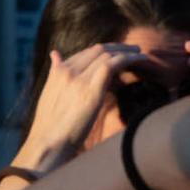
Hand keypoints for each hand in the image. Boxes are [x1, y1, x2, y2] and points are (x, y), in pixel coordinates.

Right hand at [16, 44, 150, 171]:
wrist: (48, 143)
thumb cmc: (49, 126)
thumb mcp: (48, 95)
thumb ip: (55, 74)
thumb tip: (55, 54)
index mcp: (58, 71)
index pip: (85, 53)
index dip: (102, 51)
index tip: (115, 53)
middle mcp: (68, 70)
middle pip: (97, 50)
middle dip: (117, 47)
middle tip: (132, 49)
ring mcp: (79, 78)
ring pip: (107, 54)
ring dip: (126, 51)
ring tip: (140, 53)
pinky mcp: (91, 90)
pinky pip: (113, 65)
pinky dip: (128, 58)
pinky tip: (140, 59)